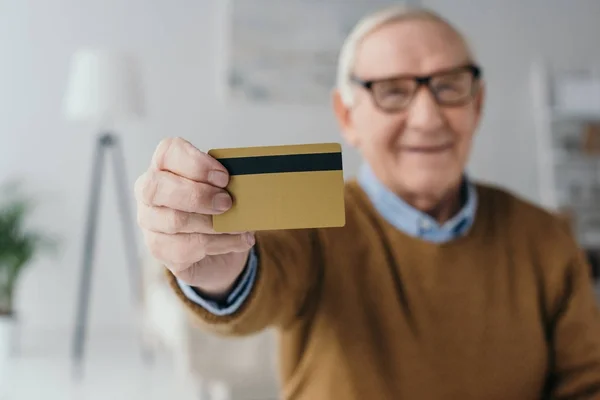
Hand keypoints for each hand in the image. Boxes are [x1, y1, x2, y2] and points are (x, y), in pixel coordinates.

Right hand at [135, 137, 254, 297]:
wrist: (221, 248)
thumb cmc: (220, 209)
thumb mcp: (228, 189)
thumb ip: (230, 182)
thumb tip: (245, 186)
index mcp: (165, 166)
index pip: (168, 152)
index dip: (196, 163)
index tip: (224, 177)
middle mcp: (149, 191)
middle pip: (157, 187)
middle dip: (198, 195)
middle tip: (227, 203)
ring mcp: (149, 222)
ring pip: (174, 221)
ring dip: (213, 225)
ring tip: (239, 227)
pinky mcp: (158, 249)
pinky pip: (184, 248)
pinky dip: (217, 244)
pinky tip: (236, 242)